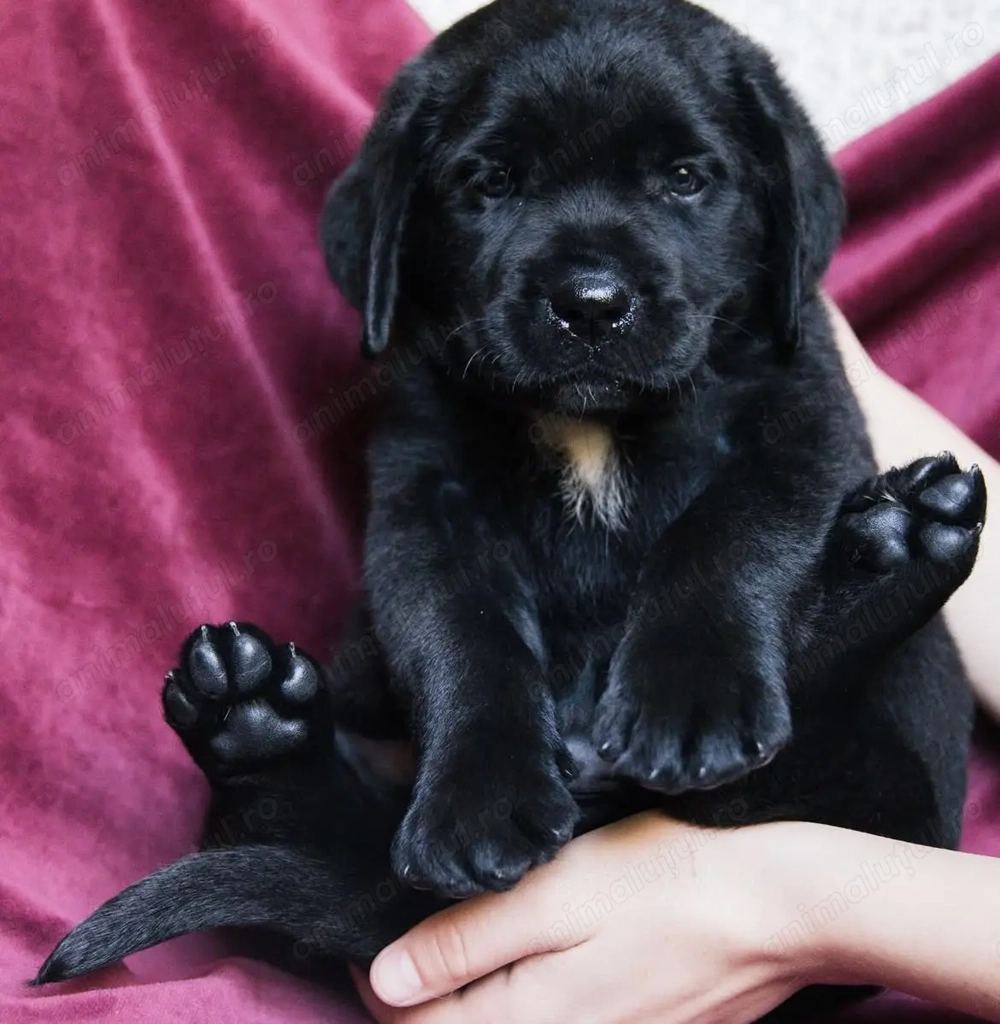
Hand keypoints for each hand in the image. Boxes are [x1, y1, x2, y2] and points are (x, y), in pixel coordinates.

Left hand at [353, 812, 822, 1023]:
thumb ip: (468, 941)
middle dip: (416, 999)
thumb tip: (386, 980)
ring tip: (454, 946)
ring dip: (464, 1003)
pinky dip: (515, 1004)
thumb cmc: (665, 885)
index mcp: (530, 1021)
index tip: (370, 936)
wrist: (773, 910)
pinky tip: (525, 962)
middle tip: (403, 937)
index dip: (380, 984)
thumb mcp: (556, 893)